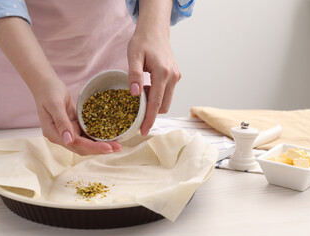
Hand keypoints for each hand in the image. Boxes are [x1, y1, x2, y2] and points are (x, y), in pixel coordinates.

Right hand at [32, 78, 121, 154]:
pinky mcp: (74, 126)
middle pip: (83, 148)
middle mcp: (61, 136)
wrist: (44, 83)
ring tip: (118, 145)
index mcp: (54, 134)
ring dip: (101, 144)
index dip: (93, 147)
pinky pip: (87, 134)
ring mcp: (68, 131)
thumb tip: (69, 140)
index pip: (76, 145)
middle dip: (101, 149)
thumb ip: (62, 122)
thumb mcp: (55, 104)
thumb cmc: (48, 91)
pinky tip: (110, 136)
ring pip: (86, 143)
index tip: (108, 147)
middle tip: (119, 148)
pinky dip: (98, 136)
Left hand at [127, 0, 180, 136]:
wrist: (155, 30)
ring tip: (140, 94)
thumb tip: (134, 95)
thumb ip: (133, 75)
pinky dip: (157, 95)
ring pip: (166, 100)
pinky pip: (167, 92)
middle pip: (164, 105)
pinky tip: (147, 88)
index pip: (156, 103)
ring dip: (154, 103)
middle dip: (151, 112)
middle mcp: (173, 77)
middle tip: (135, 109)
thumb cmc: (143, 40)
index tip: (143, 132)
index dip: (149, 119)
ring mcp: (176, 76)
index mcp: (163, 73)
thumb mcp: (134, 56)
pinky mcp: (176, 76)